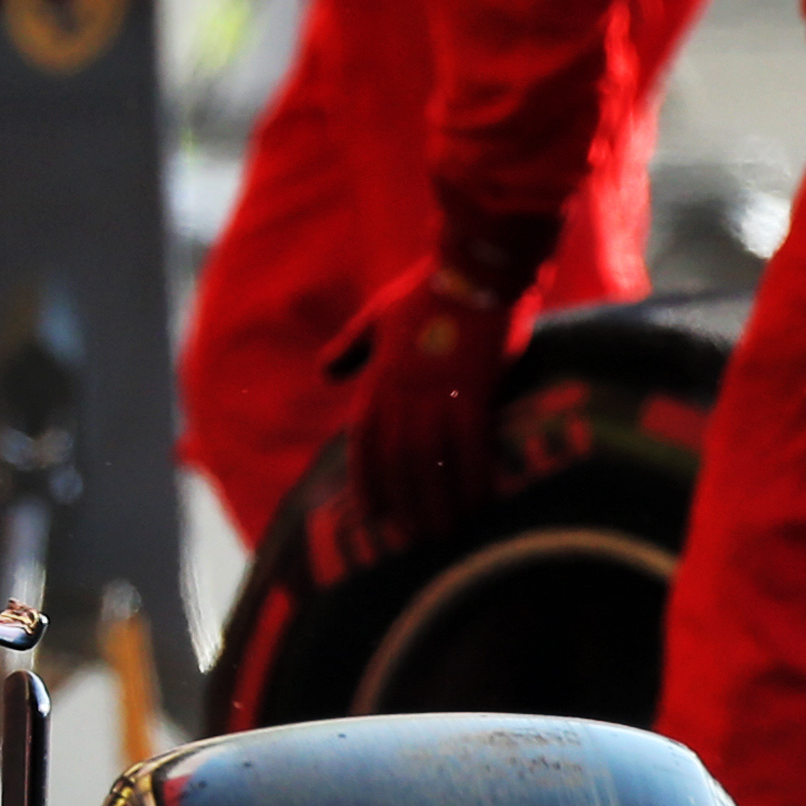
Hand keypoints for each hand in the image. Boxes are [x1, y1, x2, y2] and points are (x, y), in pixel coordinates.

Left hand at [331, 254, 527, 544]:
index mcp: (378, 378)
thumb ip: (351, 349)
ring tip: (445, 531)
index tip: (373, 513)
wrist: (474, 268)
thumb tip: (325, 373)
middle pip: (395, 460)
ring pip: (428, 459)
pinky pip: (470, 443)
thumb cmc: (428, 290)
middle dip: (403, 501)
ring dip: (436, 499)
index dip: (367, 480)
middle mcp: (401, 392)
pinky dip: (472, 475)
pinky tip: (480, 501)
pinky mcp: (474, 389)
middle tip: (412, 537)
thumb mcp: (376, 317)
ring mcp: (436, 392)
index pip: (363, 441)